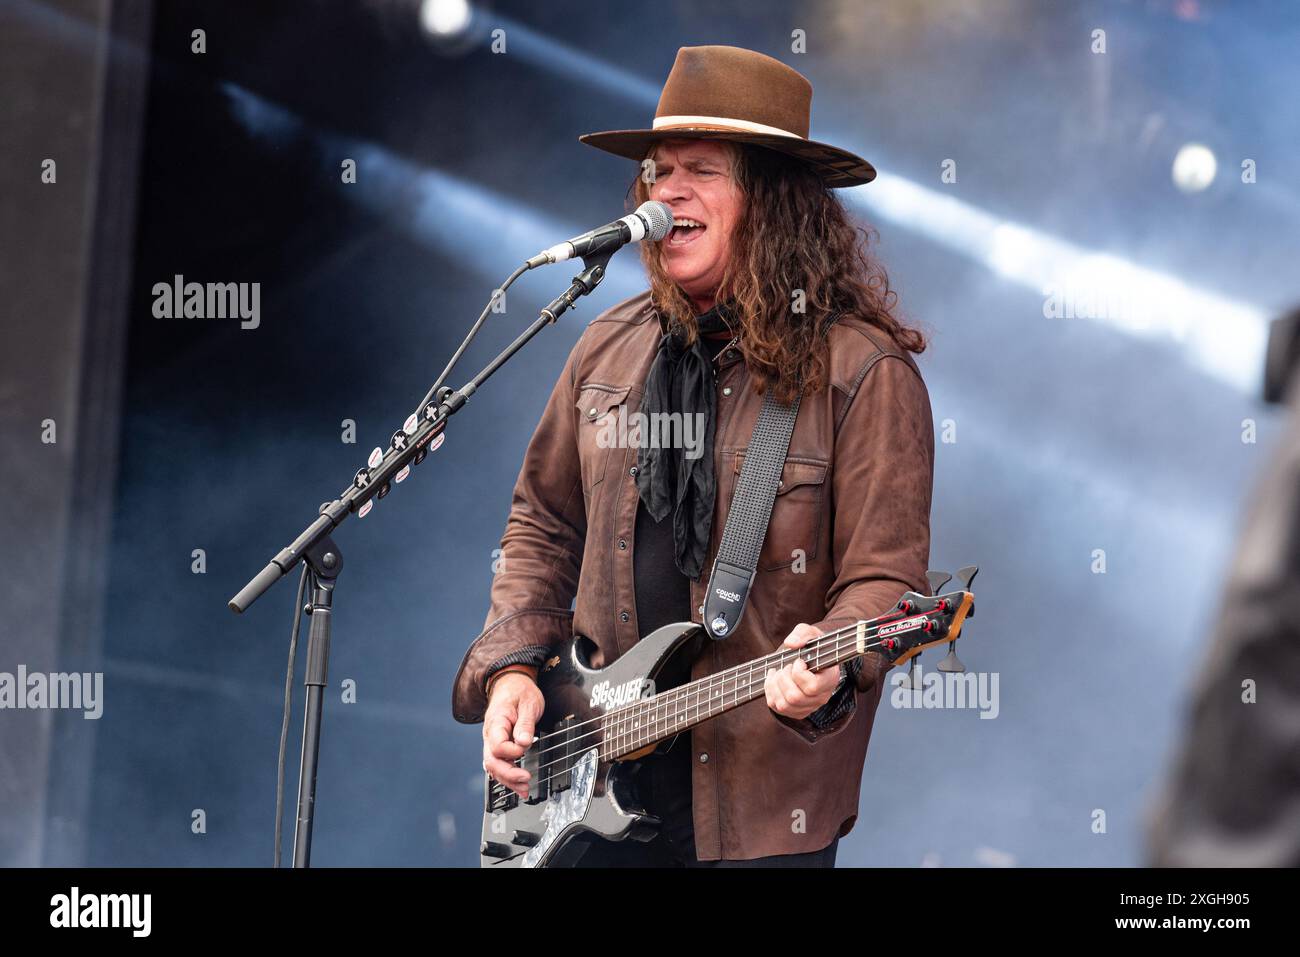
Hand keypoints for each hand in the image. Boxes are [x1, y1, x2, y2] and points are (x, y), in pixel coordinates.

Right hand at [482, 672, 544, 799]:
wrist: (511, 683)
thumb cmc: (520, 691)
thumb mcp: (528, 703)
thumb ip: (525, 724)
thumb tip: (523, 743)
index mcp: (496, 722)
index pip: (497, 745)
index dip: (511, 752)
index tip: (526, 748)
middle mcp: (490, 734)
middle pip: (492, 761)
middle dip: (508, 774)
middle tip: (526, 780)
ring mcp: (493, 741)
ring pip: (494, 766)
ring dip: (508, 780)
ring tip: (524, 789)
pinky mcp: (498, 745)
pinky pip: (499, 763)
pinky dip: (507, 776)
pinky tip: (517, 785)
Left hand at [765, 623, 840, 720]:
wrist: (809, 658)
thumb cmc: (811, 646)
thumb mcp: (810, 633)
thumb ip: (802, 634)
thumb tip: (790, 643)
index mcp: (830, 679)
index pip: (812, 686)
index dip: (799, 673)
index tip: (798, 661)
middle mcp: (821, 697)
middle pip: (795, 697)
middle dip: (784, 678)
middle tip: (787, 666)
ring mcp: (809, 707)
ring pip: (784, 705)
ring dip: (775, 685)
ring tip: (780, 672)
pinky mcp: (796, 711)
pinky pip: (776, 707)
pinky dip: (769, 691)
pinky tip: (773, 679)